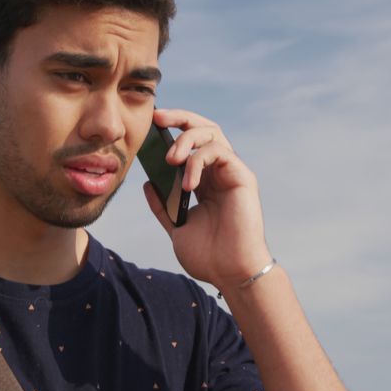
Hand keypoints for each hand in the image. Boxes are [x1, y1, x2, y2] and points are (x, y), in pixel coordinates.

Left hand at [142, 108, 272, 292]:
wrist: (230, 273)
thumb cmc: (209, 256)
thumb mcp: (177, 227)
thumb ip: (163, 205)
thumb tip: (148, 183)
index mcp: (205, 182)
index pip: (190, 144)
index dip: (172, 130)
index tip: (151, 125)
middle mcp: (220, 172)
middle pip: (204, 128)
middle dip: (180, 117)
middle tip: (158, 118)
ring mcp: (232, 172)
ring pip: (212, 133)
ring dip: (186, 140)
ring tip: (169, 160)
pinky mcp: (242, 177)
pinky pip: (219, 152)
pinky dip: (198, 161)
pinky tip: (188, 184)